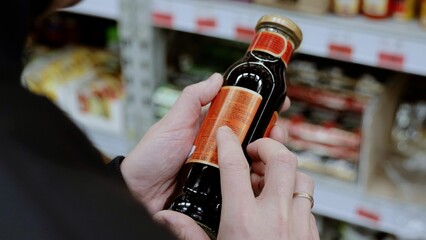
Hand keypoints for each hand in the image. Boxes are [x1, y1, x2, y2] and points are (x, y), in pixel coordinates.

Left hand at [121, 73, 290, 213]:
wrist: (139, 193)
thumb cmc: (151, 157)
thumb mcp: (172, 123)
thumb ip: (192, 99)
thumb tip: (217, 77)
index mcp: (209, 129)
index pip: (241, 114)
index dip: (261, 109)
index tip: (279, 104)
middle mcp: (217, 148)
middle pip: (252, 137)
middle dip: (270, 133)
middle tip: (279, 133)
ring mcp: (220, 169)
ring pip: (251, 160)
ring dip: (267, 156)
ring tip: (275, 153)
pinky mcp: (220, 190)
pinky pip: (242, 183)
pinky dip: (255, 179)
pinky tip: (264, 176)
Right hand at [153, 127, 317, 239]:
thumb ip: (188, 234)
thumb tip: (165, 218)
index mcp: (243, 221)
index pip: (234, 166)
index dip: (228, 142)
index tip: (225, 133)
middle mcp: (275, 217)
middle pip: (282, 161)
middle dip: (268, 146)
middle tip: (254, 150)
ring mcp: (298, 225)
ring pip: (301, 178)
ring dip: (286, 170)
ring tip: (268, 176)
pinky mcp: (311, 236)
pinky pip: (307, 202)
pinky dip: (294, 193)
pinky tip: (279, 203)